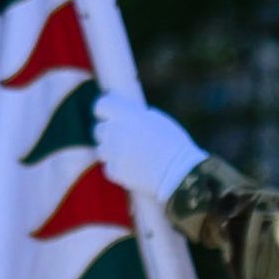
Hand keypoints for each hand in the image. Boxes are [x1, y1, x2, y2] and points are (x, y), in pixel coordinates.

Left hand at [93, 93, 209, 201]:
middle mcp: (116, 131)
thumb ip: (135, 116)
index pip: (101, 105)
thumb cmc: (173, 144)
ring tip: (132, 155)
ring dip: (111, 151)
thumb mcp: (157, 120)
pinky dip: (118, 168)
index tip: (108, 116)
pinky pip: (109, 167)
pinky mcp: (114, 171)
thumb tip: (123, 114)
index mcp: (128, 114)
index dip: (104, 111)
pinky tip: (134, 168)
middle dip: (109, 133)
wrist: (179, 173)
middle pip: (99, 129)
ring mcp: (113, 152)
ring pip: (102, 149)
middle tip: (123, 139)